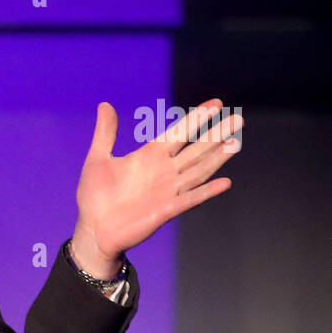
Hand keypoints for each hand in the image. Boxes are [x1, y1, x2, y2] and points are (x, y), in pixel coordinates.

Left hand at [72, 98, 242, 274]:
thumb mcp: (98, 158)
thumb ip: (106, 132)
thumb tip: (105, 104)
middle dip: (216, 134)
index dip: (197, 118)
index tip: (216, 103)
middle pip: (196, 149)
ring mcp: (167, 190)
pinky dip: (207, 191)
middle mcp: (164, 171)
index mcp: (149, 156)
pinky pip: (190, 199)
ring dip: (218, 157)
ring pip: (199, 170)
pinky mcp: (166, 210)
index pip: (179, 132)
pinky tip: (224, 183)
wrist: (93, 229)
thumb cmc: (95, 196)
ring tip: (236, 142)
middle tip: (238, 118)